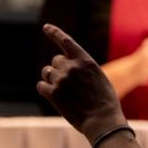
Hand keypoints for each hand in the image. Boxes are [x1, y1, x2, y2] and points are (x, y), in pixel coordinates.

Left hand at [37, 24, 126, 139]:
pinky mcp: (53, 94)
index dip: (55, 33)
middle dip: (59, 68)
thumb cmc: (105, 101)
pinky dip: (46, 90)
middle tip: (69, 82)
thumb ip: (83, 69)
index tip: (46, 28)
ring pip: (47, 72)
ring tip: (65, 92)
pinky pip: (41, 86)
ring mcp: (61, 80)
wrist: (102, 120)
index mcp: (86, 61)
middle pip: (56, 60)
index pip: (66, 41)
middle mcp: (72, 67)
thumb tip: (67, 67)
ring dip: (53, 79)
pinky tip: (56, 98)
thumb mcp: (99, 78)